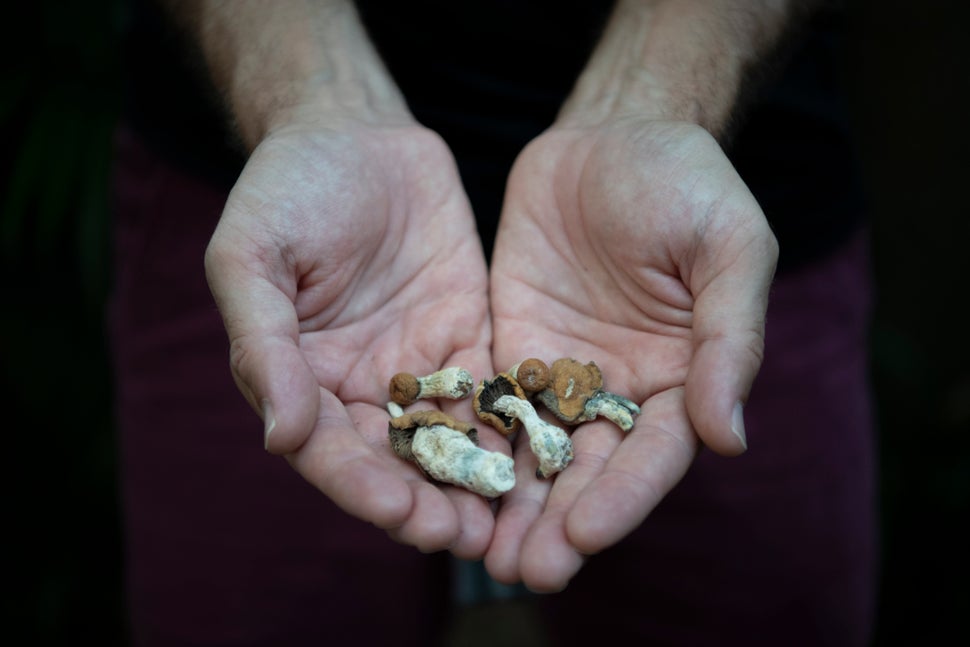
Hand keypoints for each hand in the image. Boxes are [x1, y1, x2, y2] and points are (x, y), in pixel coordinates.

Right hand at [204, 121, 497, 556]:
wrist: (355, 135)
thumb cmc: (287, 190)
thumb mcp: (252, 255)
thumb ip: (263, 341)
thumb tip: (280, 434)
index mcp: (302, 379)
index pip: (331, 451)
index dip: (361, 487)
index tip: (399, 514)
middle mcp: (361, 387)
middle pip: (394, 463)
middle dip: (427, 503)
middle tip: (466, 538)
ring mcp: (419, 367)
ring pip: (448, 442)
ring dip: (474, 485)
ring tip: (509, 522)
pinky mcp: (469, 339)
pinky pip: (491, 393)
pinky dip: (512, 431)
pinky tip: (542, 459)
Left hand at [485, 119, 777, 589]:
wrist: (612, 135)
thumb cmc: (685, 183)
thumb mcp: (726, 248)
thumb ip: (730, 339)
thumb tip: (729, 438)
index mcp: (683, 376)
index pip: (655, 453)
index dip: (624, 496)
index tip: (586, 535)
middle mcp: (621, 389)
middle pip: (591, 470)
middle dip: (560, 521)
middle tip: (526, 570)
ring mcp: (562, 373)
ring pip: (537, 452)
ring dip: (514, 505)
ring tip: (484, 555)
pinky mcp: (511, 348)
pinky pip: (490, 404)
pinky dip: (474, 447)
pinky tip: (446, 484)